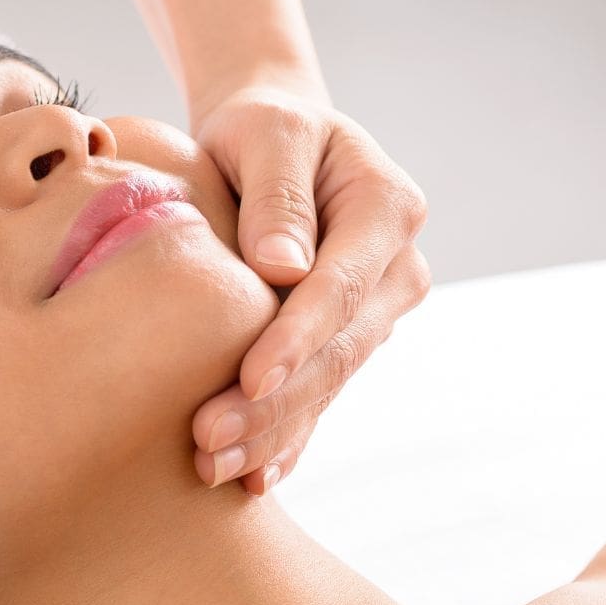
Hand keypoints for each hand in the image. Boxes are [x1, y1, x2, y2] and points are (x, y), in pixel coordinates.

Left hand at [187, 79, 431, 494]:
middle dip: (276, 402)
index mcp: (387, 207)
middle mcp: (397, 267)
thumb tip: (282, 267)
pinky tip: (254, 478)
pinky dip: (288, 437)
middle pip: (338, 348)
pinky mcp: (347, 339)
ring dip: (273, 430)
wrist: (277, 139)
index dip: (297, 337)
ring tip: (212, 466)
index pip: (342, 285)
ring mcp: (377, 310)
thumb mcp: (266, 132)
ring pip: (328, 381)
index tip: (250, 378)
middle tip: (208, 441)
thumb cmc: (263, 127)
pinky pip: (321, 395)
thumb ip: (276, 193)